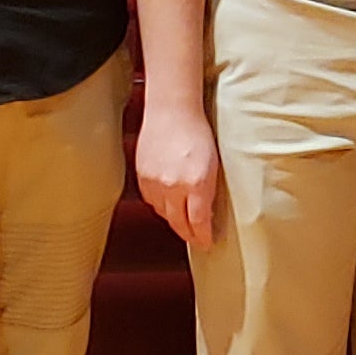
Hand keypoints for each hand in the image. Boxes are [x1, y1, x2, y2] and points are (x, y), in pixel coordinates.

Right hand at [135, 97, 222, 251]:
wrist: (172, 110)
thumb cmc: (198, 131)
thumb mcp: (214, 163)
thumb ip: (209, 190)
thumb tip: (207, 212)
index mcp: (196, 183)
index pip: (199, 222)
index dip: (203, 237)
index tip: (207, 243)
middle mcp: (173, 187)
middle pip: (179, 223)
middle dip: (188, 234)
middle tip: (196, 239)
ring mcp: (155, 182)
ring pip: (163, 213)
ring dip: (174, 218)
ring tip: (183, 219)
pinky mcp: (142, 176)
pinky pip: (151, 200)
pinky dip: (160, 203)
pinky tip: (168, 199)